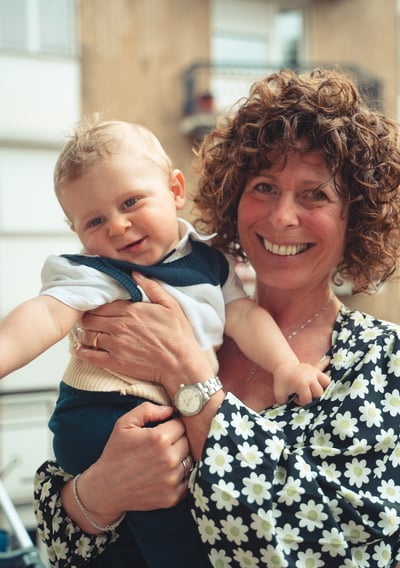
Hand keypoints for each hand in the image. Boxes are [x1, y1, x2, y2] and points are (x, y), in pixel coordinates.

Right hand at [63, 402, 190, 531]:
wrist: (106, 488)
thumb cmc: (115, 453)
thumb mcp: (124, 424)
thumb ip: (148, 410)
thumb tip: (170, 409)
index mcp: (158, 438)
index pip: (181, 425)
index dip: (172, 425)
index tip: (163, 430)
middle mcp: (169, 459)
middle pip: (188, 442)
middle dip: (177, 440)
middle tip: (161, 445)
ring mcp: (172, 480)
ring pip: (189, 460)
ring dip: (180, 458)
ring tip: (163, 458)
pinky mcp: (172, 497)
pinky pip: (188, 480)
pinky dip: (180, 476)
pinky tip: (165, 473)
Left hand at [75, 273, 212, 388]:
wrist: (180, 363)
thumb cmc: (178, 335)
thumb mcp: (170, 305)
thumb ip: (151, 288)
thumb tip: (136, 274)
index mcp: (131, 310)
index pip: (101, 304)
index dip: (95, 306)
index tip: (95, 308)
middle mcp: (119, 326)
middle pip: (90, 319)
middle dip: (87, 319)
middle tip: (88, 320)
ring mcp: (115, 344)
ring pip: (87, 336)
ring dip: (83, 334)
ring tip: (85, 334)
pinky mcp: (114, 362)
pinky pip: (89, 355)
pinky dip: (81, 351)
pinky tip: (81, 349)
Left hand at [273, 357, 330, 405]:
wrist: (283, 367)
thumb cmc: (282, 382)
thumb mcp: (279, 394)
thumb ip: (285, 404)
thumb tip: (293, 410)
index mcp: (302, 384)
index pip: (308, 399)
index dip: (301, 402)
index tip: (295, 398)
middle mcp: (310, 377)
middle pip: (319, 393)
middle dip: (312, 397)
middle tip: (303, 394)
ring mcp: (314, 372)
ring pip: (326, 382)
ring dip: (322, 388)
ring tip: (315, 389)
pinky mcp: (315, 369)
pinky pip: (323, 366)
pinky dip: (325, 368)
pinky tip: (329, 362)